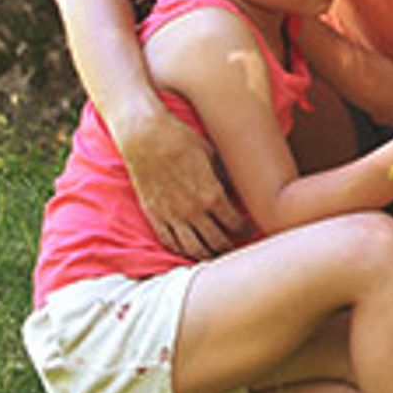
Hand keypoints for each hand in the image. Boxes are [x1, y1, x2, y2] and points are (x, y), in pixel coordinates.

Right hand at [120, 105, 248, 258]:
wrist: (145, 137)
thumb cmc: (180, 139)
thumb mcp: (211, 154)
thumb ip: (222, 176)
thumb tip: (232, 188)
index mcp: (212, 194)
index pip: (234, 223)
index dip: (244, 229)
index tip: (247, 230)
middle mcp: (193, 210)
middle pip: (216, 241)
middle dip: (228, 246)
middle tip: (234, 246)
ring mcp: (172, 215)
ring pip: (193, 248)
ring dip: (206, 255)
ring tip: (214, 254)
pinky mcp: (154, 215)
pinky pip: (169, 241)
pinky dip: (181, 250)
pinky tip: (188, 249)